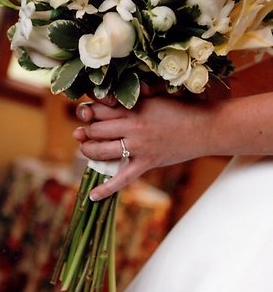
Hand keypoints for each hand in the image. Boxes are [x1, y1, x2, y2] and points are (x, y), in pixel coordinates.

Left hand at [73, 96, 212, 199]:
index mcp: (134, 107)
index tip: (87, 113)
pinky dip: (106, 189)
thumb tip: (117, 95)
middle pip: (96, 129)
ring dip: (88, 150)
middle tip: (84, 132)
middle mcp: (132, 126)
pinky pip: (122, 179)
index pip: (99, 108)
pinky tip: (92, 196)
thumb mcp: (157, 96)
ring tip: (85, 149)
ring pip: (101, 151)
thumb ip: (137, 95)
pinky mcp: (147, 163)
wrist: (207, 127)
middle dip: (86, 131)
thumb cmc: (183, 108)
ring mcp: (139, 147)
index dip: (89, 111)